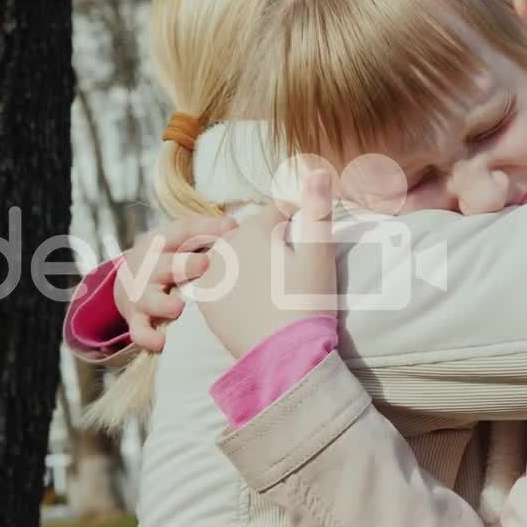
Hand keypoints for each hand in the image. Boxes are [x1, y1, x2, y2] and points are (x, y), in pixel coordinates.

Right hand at [116, 215, 238, 350]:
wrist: (129, 282)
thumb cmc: (168, 259)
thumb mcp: (179, 240)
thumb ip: (206, 232)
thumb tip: (237, 227)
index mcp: (162, 243)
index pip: (183, 231)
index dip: (206, 228)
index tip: (231, 228)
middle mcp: (149, 268)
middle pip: (166, 265)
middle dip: (184, 265)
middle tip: (206, 264)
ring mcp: (141, 295)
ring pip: (150, 300)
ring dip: (164, 304)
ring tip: (178, 308)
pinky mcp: (136, 319)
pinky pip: (139, 331)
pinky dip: (148, 337)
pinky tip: (162, 342)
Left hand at [196, 171, 336, 358]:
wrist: (285, 358)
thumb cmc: (307, 303)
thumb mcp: (319, 253)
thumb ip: (317, 207)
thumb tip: (317, 168)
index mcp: (252, 231)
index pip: (276, 216)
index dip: (296, 232)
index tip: (304, 256)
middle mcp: (224, 249)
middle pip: (252, 238)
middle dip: (269, 249)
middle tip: (290, 280)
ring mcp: (211, 278)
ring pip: (235, 261)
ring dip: (250, 269)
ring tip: (274, 294)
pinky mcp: (207, 305)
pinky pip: (222, 287)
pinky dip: (236, 292)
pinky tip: (255, 306)